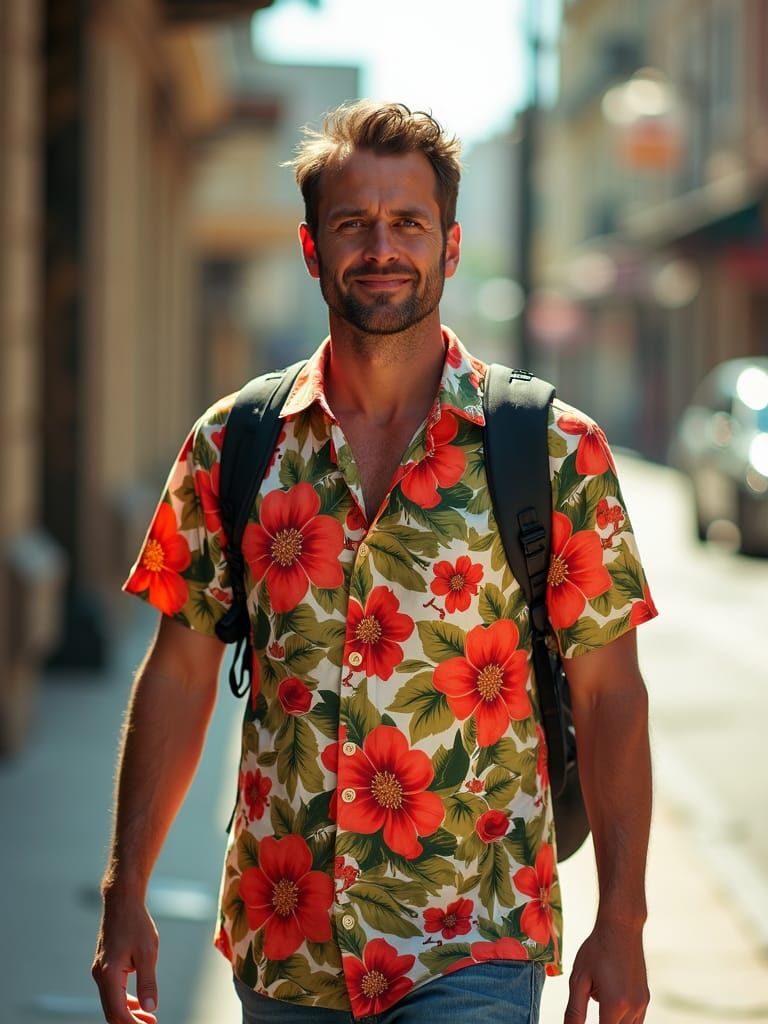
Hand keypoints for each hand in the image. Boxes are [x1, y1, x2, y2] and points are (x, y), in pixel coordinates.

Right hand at [92, 893, 158, 1022]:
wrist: (122, 901)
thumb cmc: (136, 923)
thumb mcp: (148, 952)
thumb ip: (148, 982)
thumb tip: (151, 1007)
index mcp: (109, 974)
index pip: (118, 1012)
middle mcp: (99, 975)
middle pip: (111, 1012)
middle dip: (130, 1023)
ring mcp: (99, 971)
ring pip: (111, 1003)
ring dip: (128, 1014)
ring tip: (149, 1019)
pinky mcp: (103, 966)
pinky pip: (111, 992)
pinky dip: (124, 1001)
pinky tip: (138, 1004)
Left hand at [564, 920, 648, 1023]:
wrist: (621, 927)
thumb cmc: (597, 950)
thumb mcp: (579, 978)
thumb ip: (574, 1010)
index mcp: (614, 1005)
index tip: (582, 1021)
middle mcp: (633, 1008)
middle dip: (602, 1022)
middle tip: (592, 994)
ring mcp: (642, 1003)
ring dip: (612, 1021)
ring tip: (600, 990)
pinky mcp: (645, 997)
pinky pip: (635, 1019)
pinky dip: (621, 1015)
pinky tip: (610, 991)